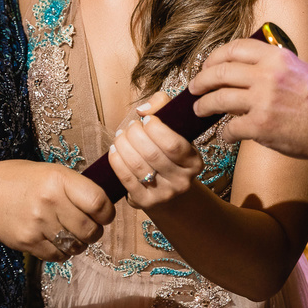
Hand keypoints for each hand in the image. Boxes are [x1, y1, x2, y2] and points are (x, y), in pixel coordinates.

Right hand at [0, 160, 113, 261]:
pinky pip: (58, 256)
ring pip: (75, 245)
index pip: (98, 203)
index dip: (107, 213)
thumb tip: (105, 206)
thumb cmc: (22, 179)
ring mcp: (37, 223)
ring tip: (71, 234)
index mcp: (59, 179)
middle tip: (89, 227)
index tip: (104, 214)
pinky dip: (62, 252)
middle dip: (95, 231)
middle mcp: (49, 201)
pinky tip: (56, 240)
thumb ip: (76, 187)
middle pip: (90, 229)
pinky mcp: (28, 242)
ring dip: (79, 243)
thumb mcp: (51, 172)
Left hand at [109, 96, 204, 210]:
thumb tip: (143, 110)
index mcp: (193, 162)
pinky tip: (114, 150)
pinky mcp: (145, 202)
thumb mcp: (173, 126)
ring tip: (120, 136)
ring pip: (137, 165)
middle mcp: (182, 181)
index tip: (146, 119)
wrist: (164, 187)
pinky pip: (126, 179)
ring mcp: (164, 194)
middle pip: (152, 153)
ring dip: (123, 145)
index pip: (173, 144)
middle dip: (135, 134)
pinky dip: (116, 161)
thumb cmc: (166, 150)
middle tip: (130, 127)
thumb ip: (162, 106)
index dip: (155, 128)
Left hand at [188, 39, 307, 158]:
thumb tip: (239, 71)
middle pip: (220, 72)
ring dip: (204, 105)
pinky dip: (224, 132)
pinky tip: (226, 135)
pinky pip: (230, 127)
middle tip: (194, 88)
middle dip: (201, 81)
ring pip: (219, 98)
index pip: (234, 49)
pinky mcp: (260, 125)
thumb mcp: (294, 68)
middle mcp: (266, 75)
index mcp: (274, 57)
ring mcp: (262, 100)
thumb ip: (268, 65)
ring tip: (199, 109)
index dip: (214, 57)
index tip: (207, 66)